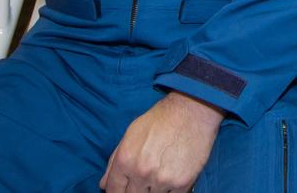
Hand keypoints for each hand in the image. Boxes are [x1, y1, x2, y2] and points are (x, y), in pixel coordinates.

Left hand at [99, 92, 223, 192]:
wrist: (192, 111)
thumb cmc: (160, 119)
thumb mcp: (131, 133)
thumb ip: (114, 161)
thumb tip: (104, 184)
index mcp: (125, 160)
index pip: (114, 190)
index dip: (116, 192)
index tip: (122, 190)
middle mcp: (142, 173)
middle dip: (135, 190)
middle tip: (143, 179)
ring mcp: (162, 180)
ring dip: (153, 190)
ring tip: (159, 174)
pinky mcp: (182, 183)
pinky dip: (169, 190)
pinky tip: (171, 177)